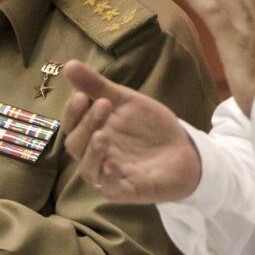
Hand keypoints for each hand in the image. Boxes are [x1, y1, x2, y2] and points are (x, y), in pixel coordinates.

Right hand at [61, 61, 201, 202]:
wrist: (185, 148)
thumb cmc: (150, 127)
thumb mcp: (126, 101)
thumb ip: (98, 86)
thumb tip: (68, 64)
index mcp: (92, 134)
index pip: (71, 126)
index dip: (72, 113)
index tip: (81, 96)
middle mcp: (97, 156)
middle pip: (77, 146)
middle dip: (87, 124)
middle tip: (104, 105)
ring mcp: (112, 175)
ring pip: (89, 170)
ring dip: (93, 152)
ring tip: (102, 135)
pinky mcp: (130, 191)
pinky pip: (113, 190)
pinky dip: (110, 179)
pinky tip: (113, 165)